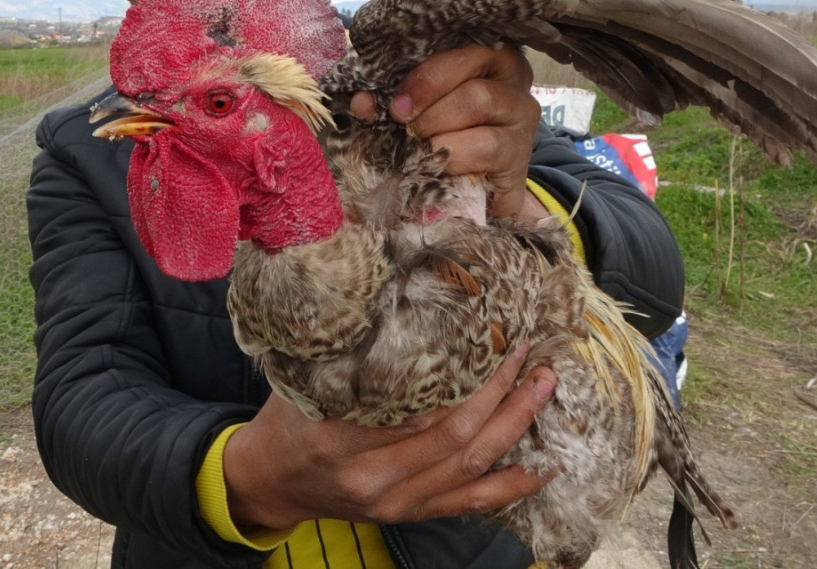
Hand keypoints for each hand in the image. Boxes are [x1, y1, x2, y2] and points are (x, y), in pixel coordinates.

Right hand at [222, 346, 556, 530]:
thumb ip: (347, 356)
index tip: (490, 338)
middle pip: (454, 438)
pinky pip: (471, 503)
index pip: (416, 408)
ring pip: (470, 468)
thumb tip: (399, 302)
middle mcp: (372, 478)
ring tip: (542, 389)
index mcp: (339, 439)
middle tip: (529, 358)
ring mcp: (395, 503)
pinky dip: (512, 486)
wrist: (270, 481)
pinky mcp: (410, 514)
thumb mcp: (302, 382)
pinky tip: (545, 464)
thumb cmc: (287, 420)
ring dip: (514, 427)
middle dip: (501, 396)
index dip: (462, 376)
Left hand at [350, 44, 542, 218]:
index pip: (457, 45)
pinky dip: (452, 155)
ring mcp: (522, 114)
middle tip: (401, 121)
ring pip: (478, 99)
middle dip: (426, 95)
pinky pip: (486, 145)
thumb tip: (361, 103)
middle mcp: (513, 78)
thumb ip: (397, 99)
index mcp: (487, 56)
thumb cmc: (445, 136)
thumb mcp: (422, 110)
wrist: (476, 189)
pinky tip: (437, 167)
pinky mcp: (520, 153)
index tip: (394, 102)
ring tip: (419, 145)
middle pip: (469, 65)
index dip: (423, 73)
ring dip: (437, 124)